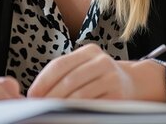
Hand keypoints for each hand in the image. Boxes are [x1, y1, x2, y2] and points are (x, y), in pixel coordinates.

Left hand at [27, 43, 165, 100]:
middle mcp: (101, 61)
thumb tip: (37, 92)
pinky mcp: (118, 96)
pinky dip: (79, 111)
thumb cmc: (99, 76)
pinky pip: (94, 106)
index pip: (59, 64)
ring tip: (52, 111)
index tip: (32, 94)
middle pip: (69, 80)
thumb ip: (64, 74)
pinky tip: (71, 115)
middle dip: (51, 96)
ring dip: (63, 106)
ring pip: (81, 95)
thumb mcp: (84, 67)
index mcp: (89, 51)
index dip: (43, 80)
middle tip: (40, 106)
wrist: (132, 82)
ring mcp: (111, 78)